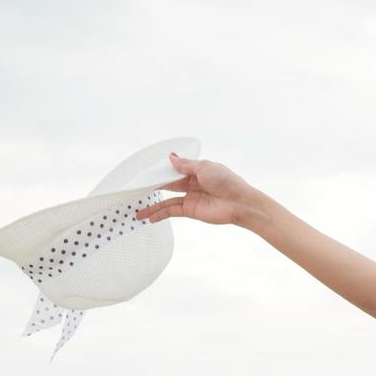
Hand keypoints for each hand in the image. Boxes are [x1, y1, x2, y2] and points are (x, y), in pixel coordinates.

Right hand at [135, 152, 257, 226]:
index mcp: (197, 171)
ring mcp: (191, 198)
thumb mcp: (205, 167)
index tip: (145, 173)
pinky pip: (172, 211)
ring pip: (167, 200)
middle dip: (152, 187)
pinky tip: (149, 218)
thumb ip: (186, 165)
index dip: (161, 171)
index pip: (174, 170)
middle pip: (168, 184)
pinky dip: (160, 214)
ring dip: (152, 205)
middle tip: (135, 189)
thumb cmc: (227, 182)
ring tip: (137, 210)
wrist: (240, 203)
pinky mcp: (191, 211)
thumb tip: (171, 157)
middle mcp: (192, 184)